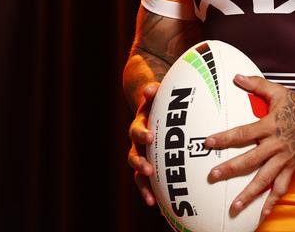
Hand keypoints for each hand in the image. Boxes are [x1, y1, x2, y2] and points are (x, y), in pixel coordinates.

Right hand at [126, 82, 158, 205]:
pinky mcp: (149, 166)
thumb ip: (154, 92)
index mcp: (141, 125)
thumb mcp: (158, 95)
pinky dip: (151, 193)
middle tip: (149, 169)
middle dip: (140, 163)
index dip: (142, 134)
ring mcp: (142, 156)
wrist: (153, 108)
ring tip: (152, 198)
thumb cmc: (161, 102)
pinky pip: (147, 182)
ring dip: (144, 185)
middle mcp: (138, 143)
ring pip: (138, 173)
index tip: (150, 136)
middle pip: (133, 155)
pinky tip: (158, 206)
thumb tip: (151, 88)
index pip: (137, 130)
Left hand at [204, 75, 294, 223]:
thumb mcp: (278, 92)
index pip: (243, 132)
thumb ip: (256, 84)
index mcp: (270, 126)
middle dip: (230, 169)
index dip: (226, 137)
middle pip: (250, 159)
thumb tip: (236, 77)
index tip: (208, 142)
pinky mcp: (291, 168)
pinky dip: (272, 202)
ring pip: (265, 180)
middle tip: (213, 176)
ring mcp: (284, 159)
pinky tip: (261, 215)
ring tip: (235, 207)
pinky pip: (281, 188)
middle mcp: (276, 145)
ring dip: (249, 194)